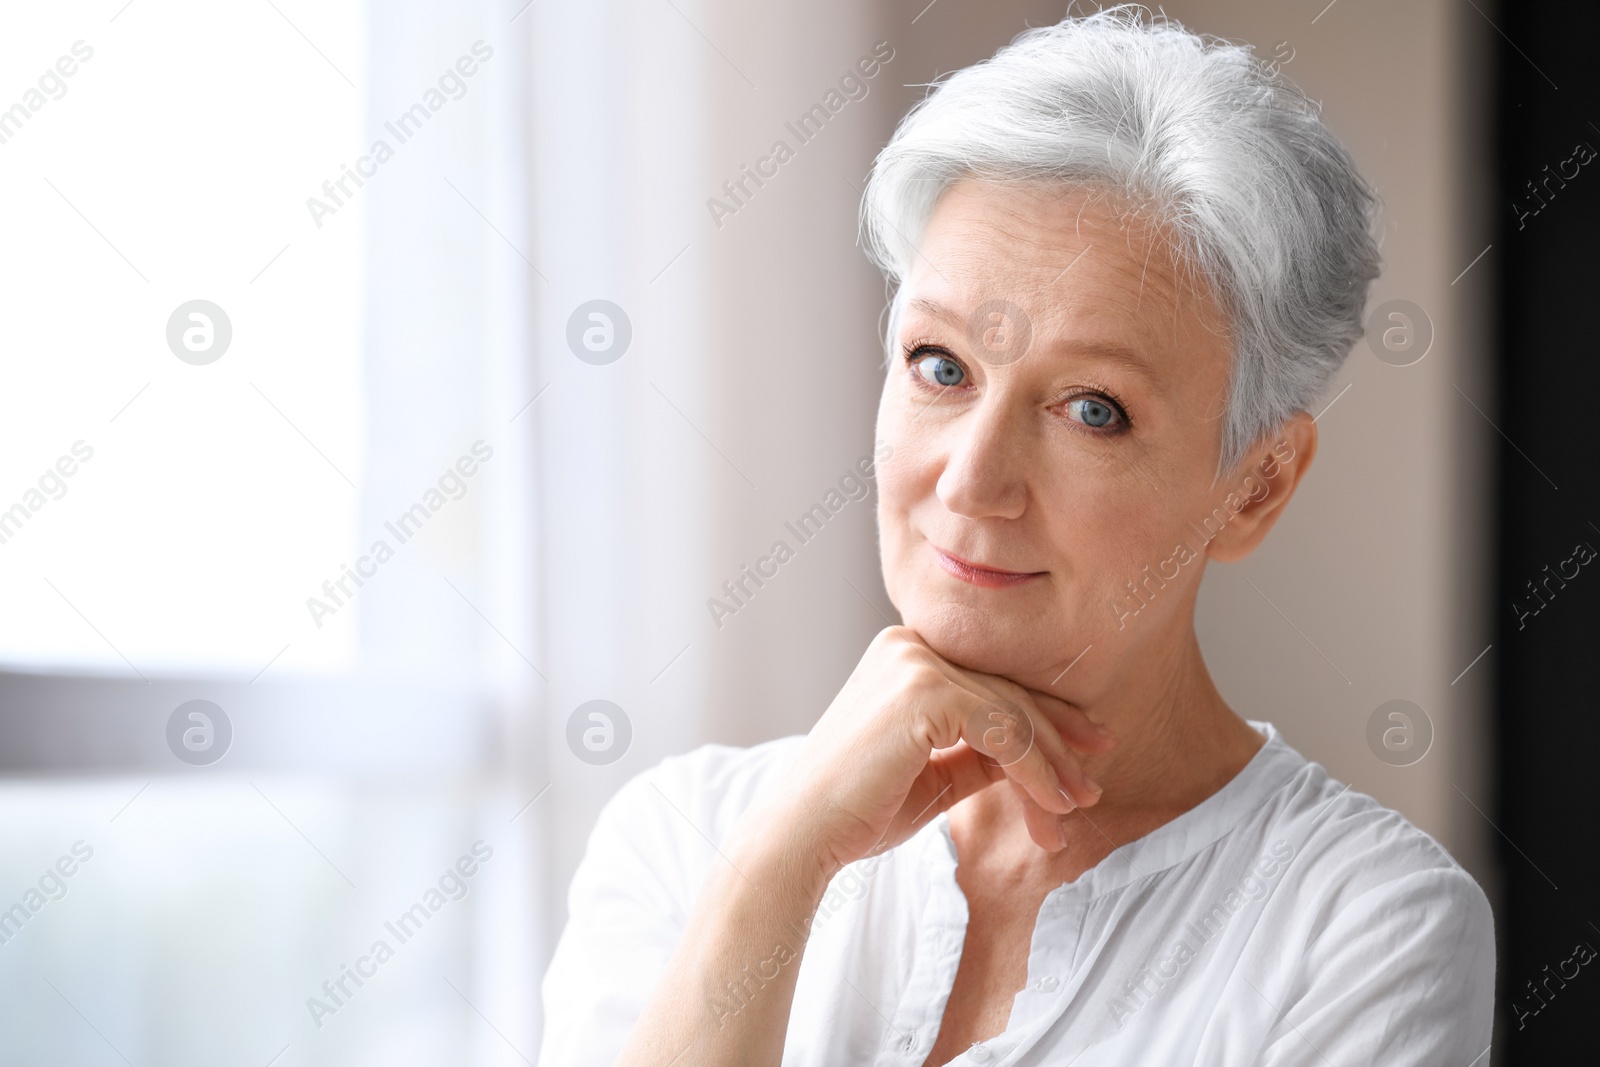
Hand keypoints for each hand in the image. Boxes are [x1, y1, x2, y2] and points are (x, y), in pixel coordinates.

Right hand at [737, 626, 1115, 878]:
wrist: (803, 835)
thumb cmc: (858, 810)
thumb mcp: (934, 776)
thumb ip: (981, 755)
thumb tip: (1041, 758)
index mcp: (903, 655)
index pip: (989, 681)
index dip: (1044, 716)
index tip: (1087, 749)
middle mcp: (908, 644)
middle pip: (1006, 693)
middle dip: (1058, 742)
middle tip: (1095, 781)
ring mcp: (914, 662)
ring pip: (1011, 713)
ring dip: (1051, 767)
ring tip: (1076, 808)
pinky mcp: (923, 690)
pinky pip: (1003, 730)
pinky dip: (1035, 771)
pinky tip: (1053, 806)